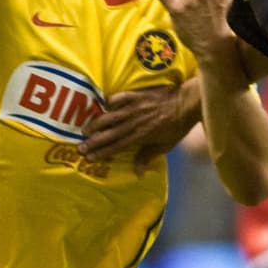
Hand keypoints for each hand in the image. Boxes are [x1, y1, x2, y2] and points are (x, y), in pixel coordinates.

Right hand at [78, 84, 196, 165]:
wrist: (187, 102)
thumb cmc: (178, 126)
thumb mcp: (166, 145)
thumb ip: (148, 156)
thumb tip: (137, 172)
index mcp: (140, 136)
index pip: (117, 146)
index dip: (102, 152)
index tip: (89, 158)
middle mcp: (134, 122)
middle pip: (109, 133)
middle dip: (93, 141)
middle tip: (80, 147)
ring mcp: (134, 107)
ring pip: (109, 116)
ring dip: (95, 123)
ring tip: (84, 129)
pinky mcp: (136, 94)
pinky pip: (118, 98)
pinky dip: (109, 102)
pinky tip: (101, 106)